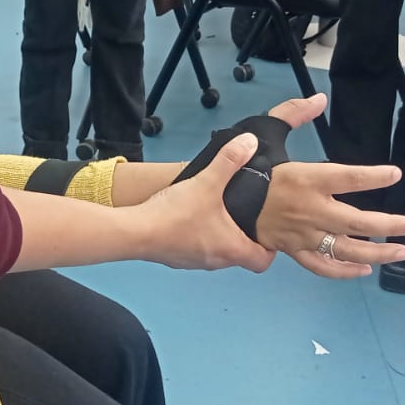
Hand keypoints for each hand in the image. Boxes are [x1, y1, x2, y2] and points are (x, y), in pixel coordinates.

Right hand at [136, 134, 277, 271]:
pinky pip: (195, 249)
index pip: (263, 261)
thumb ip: (229, 160)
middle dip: (244, 237)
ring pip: (216, 253)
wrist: (135, 232)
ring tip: (216, 213)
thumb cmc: (174, 215)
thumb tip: (249, 142)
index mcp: (232, 249)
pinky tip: (188, 218)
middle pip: (240, 256)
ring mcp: (194, 262)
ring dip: (219, 236)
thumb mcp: (207, 182)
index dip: (269, 247)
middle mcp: (216, 261)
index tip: (266, 231)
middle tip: (244, 216)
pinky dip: (197, 237)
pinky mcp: (176, 258)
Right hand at [252, 94, 404, 277]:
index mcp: (306, 180)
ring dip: (377, 253)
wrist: (223, 202)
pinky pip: (322, 266)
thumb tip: (319, 99)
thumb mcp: (264, 132)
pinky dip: (344, 271)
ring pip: (345, 249)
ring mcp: (303, 235)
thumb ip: (293, 113)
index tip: (396, 175)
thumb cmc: (247, 168)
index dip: (375, 176)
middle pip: (357, 222)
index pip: (349, 178)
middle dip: (390, 225)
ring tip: (401, 251)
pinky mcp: (294, 250)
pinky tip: (364, 269)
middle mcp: (310, 210)